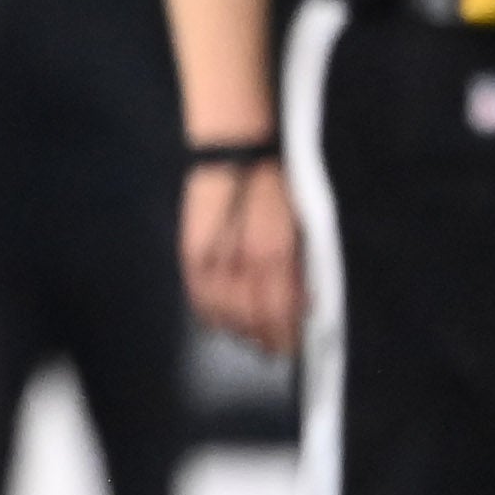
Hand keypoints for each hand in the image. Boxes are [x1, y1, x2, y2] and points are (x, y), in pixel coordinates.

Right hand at [182, 155, 302, 356]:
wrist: (235, 146)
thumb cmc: (277, 176)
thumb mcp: (300, 221)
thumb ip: (300, 263)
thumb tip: (304, 301)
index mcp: (270, 252)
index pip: (277, 311)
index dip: (286, 333)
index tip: (296, 343)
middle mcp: (238, 260)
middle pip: (250, 318)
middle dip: (265, 337)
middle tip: (277, 348)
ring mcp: (209, 257)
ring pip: (223, 312)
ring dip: (240, 329)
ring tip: (252, 338)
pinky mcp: (190, 251)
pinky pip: (198, 295)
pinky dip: (210, 313)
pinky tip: (219, 323)